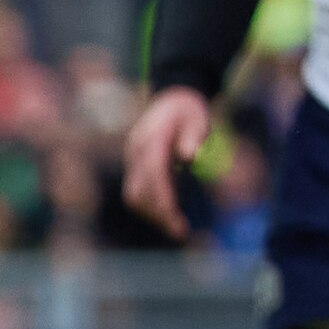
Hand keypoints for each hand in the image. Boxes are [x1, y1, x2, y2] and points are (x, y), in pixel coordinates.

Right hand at [119, 89, 211, 241]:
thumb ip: (194, 134)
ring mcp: (132, 160)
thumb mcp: (197, 115)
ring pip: (134, 195)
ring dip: (152, 214)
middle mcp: (136, 151)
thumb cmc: (188, 109)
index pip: (152, 171)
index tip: (174, 214)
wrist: (170, 98)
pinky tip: (168, 215)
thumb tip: (189, 157)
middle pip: (138, 190)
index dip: (161, 194)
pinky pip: (136, 192)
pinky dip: (151, 207)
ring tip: (176, 227)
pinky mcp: (135, 167)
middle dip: (157, 213)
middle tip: (180, 230)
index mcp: (152, 138)